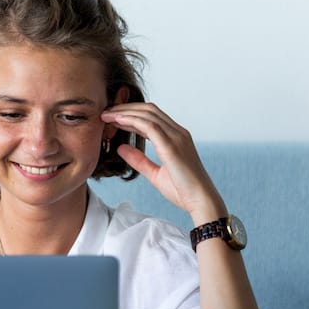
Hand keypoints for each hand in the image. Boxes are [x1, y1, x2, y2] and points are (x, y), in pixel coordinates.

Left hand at [101, 103, 225, 222]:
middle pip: (149, 110)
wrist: (201, 201)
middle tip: (106, 112)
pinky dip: (132, 120)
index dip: (131, 113)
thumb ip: (139, 160)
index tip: (113, 117)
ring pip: (148, 114)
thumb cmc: (183, 191)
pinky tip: (118, 121)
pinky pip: (149, 125)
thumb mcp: (155, 174)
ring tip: (107, 115)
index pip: (152, 117)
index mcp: (176, 137)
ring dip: (125, 112)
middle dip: (126, 108)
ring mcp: (177, 137)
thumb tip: (121, 148)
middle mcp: (178, 132)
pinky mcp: (172, 145)